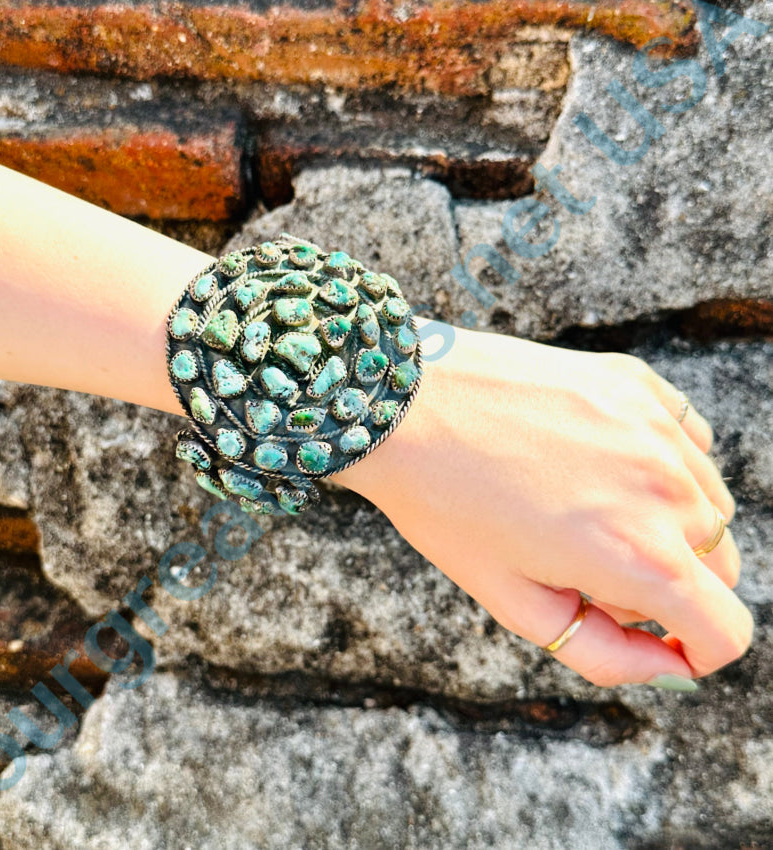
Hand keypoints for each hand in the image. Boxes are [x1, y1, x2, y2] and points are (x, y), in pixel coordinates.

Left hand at [330, 320, 751, 687]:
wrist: (403, 405)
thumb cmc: (444, 504)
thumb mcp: (512, 601)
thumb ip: (603, 654)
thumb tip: (668, 667)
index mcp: (638, 555)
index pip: (725, 630)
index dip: (693, 649)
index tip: (655, 638)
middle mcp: (665, 488)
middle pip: (717, 565)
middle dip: (665, 581)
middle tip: (582, 565)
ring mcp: (654, 427)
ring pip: (705, 501)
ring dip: (662, 520)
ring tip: (579, 508)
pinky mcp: (636, 383)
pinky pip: (687, 439)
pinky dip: (660, 463)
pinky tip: (599, 461)